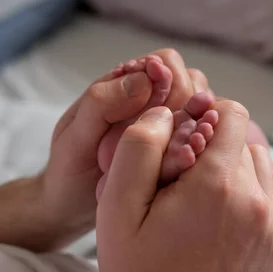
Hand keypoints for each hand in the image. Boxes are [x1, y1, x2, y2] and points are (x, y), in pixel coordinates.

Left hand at [39, 49, 207, 248]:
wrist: (74, 208)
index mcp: (125, 86)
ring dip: (197, 125)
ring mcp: (168, 124)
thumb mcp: (74, 137)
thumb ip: (102, 103)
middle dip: (187, 106)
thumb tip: (144, 79)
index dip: (170, 81)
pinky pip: (203, 136)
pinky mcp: (179, 148)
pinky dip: (200, 144)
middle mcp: (152, 100)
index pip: (166, 62)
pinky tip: (186, 162)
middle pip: (193, 82)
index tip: (159, 111)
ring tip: (179, 152)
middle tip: (168, 138)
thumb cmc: (69, 170)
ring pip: (203, 108)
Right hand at [96, 100, 272, 271]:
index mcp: (215, 185)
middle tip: (185, 174)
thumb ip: (139, 148)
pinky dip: (268, 180)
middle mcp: (254, 199)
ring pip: (262, 161)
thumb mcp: (116, 208)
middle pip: (243, 139)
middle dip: (214, 145)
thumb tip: (167, 112)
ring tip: (208, 190)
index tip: (185, 135)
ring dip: (237, 163)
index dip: (205, 115)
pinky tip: (243, 193)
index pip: (231, 113)